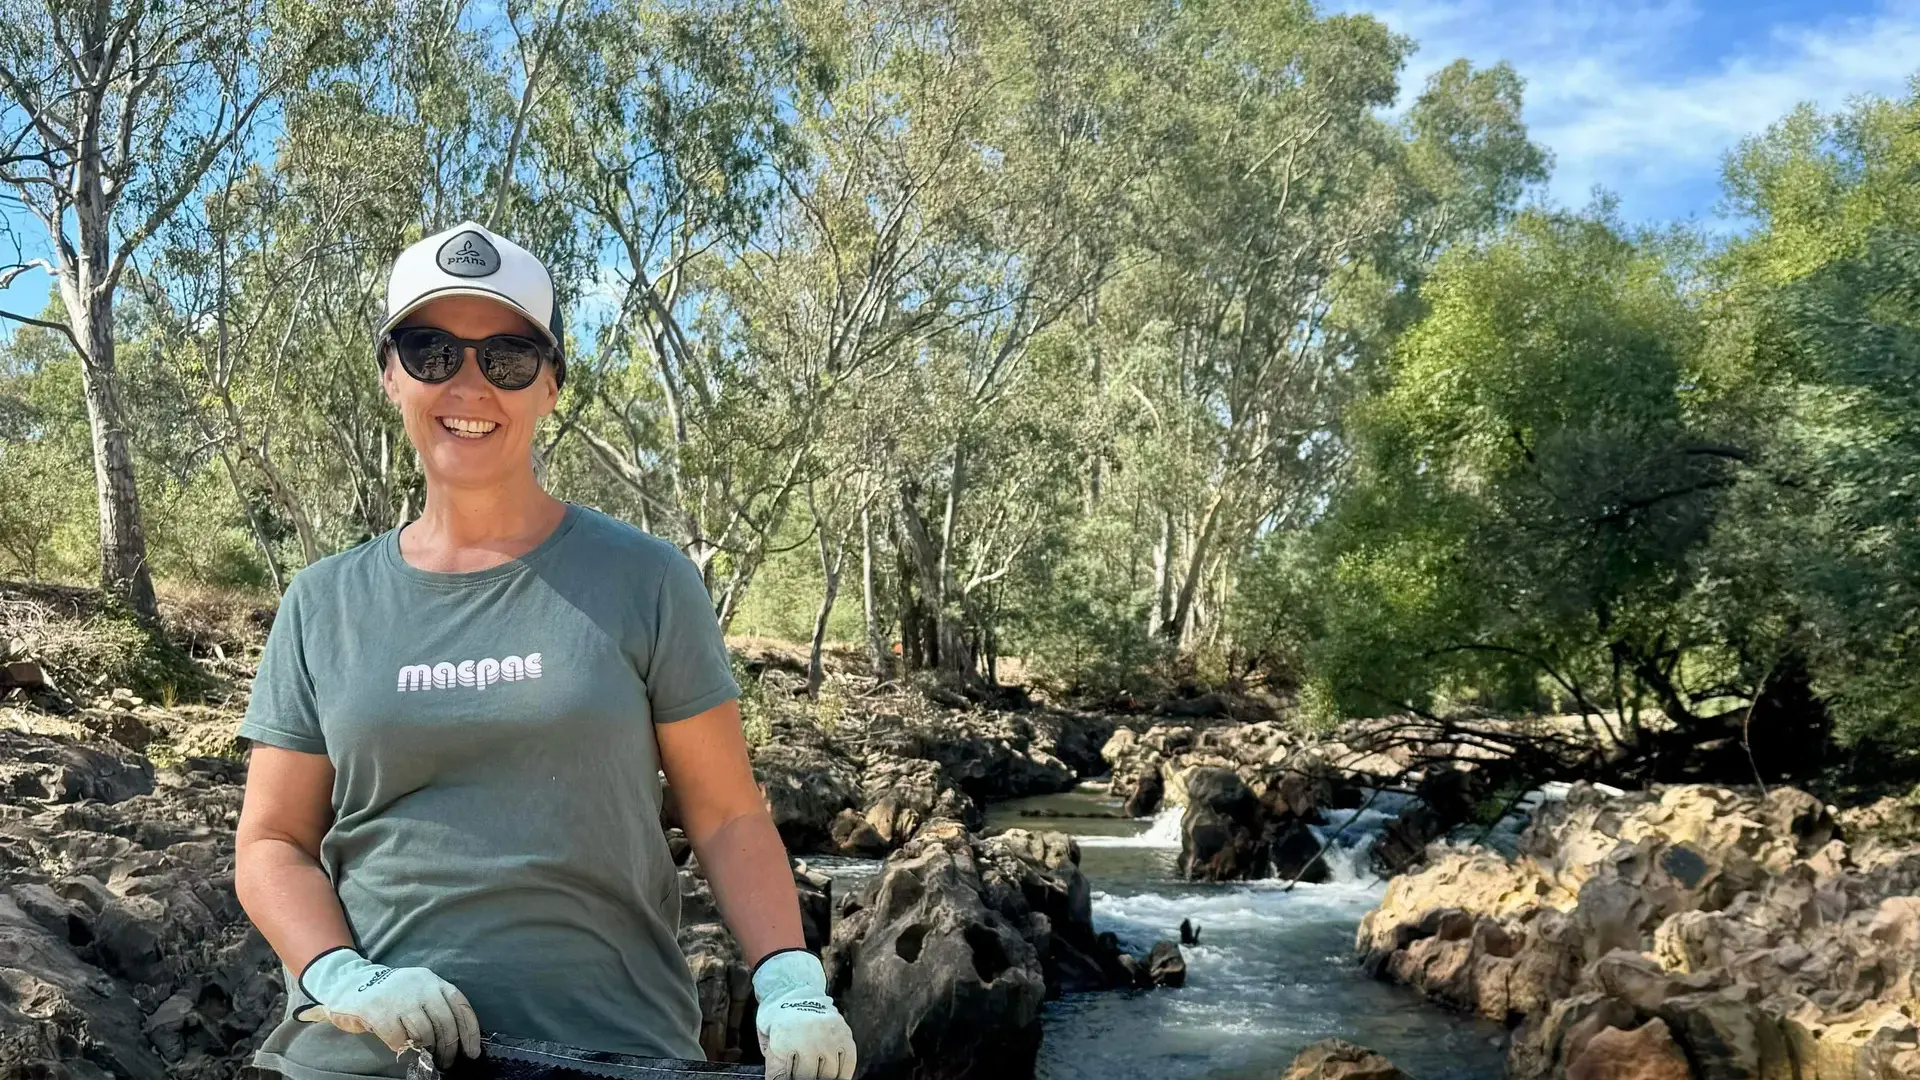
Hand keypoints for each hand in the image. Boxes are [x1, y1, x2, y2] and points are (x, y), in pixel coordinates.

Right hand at [294, 947, 481, 1067]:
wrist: (351, 984)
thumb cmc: (392, 994)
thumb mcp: (419, 990)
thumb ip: (437, 1006)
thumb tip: (458, 1039)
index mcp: (433, 981)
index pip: (461, 1006)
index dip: (471, 1031)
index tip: (472, 1052)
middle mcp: (420, 987)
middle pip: (446, 1023)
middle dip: (449, 1047)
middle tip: (447, 1061)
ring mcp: (400, 999)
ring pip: (425, 1033)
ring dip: (428, 1050)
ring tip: (426, 1055)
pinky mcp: (381, 1013)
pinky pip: (401, 1040)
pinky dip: (404, 1047)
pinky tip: (401, 1046)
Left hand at [753, 950, 855, 1079]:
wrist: (792, 988)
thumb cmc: (777, 1018)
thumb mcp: (767, 1041)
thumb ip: (775, 1065)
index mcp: (785, 1040)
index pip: (787, 1077)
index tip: (787, 1079)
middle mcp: (810, 1037)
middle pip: (810, 1077)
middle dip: (805, 1078)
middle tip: (802, 1075)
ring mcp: (829, 1035)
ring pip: (831, 1073)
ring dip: (824, 1076)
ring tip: (818, 1074)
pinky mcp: (843, 1033)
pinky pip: (849, 1061)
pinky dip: (843, 1073)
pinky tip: (836, 1075)